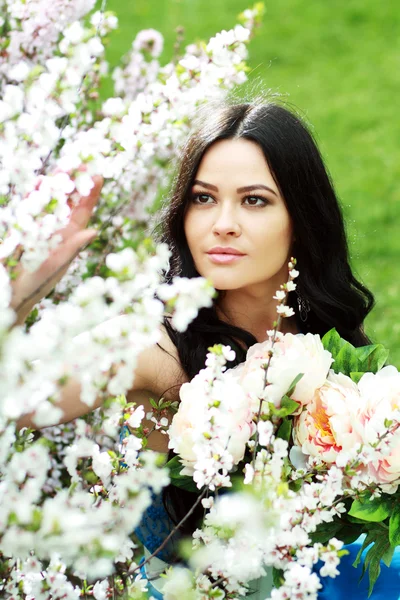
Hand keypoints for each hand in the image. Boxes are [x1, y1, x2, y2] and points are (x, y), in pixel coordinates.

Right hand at [10, 175, 103, 324]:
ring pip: (48, 201)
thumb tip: (94, 232)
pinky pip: (30, 208)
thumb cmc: (39, 284)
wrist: (12, 293)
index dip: (90, 193)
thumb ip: (72, 248)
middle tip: (79, 162)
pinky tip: (38, 184)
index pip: (83, 211)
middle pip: (66, 201)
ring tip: (62, 167)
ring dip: (54, 184)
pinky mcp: (23, 227)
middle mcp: (56, 229)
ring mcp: (39, 227)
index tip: (98, 174)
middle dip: (72, 181)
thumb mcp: (57, 266)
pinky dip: (34, 195)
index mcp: (69, 237)